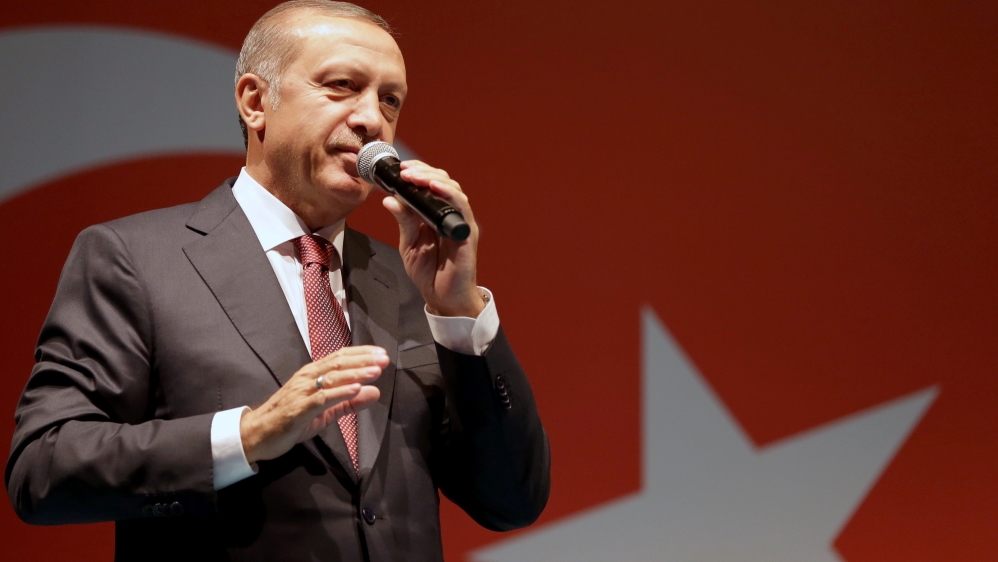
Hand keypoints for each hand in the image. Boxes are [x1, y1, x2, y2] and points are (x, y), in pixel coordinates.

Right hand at [239, 346, 387, 463]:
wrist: (256, 434)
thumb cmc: (290, 420)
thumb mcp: (325, 412)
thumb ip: (349, 403)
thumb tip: (374, 392)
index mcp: (313, 375)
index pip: (340, 357)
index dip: (361, 354)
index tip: (381, 354)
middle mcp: (307, 378)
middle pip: (338, 363)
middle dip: (363, 360)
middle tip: (384, 359)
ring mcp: (302, 392)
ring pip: (332, 378)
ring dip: (355, 373)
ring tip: (375, 371)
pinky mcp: (299, 409)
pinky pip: (322, 398)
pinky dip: (340, 392)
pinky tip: (355, 389)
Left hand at [382, 161, 486, 317]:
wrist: (443, 298)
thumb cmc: (429, 272)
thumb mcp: (409, 244)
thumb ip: (403, 221)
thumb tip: (390, 200)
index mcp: (435, 215)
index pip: (430, 184)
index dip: (418, 172)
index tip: (400, 169)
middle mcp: (449, 215)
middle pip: (443, 181)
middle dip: (423, 171)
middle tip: (404, 170)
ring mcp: (459, 222)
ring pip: (452, 189)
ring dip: (433, 179)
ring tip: (414, 176)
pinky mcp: (466, 233)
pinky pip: (461, 207)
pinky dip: (448, 194)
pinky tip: (434, 188)